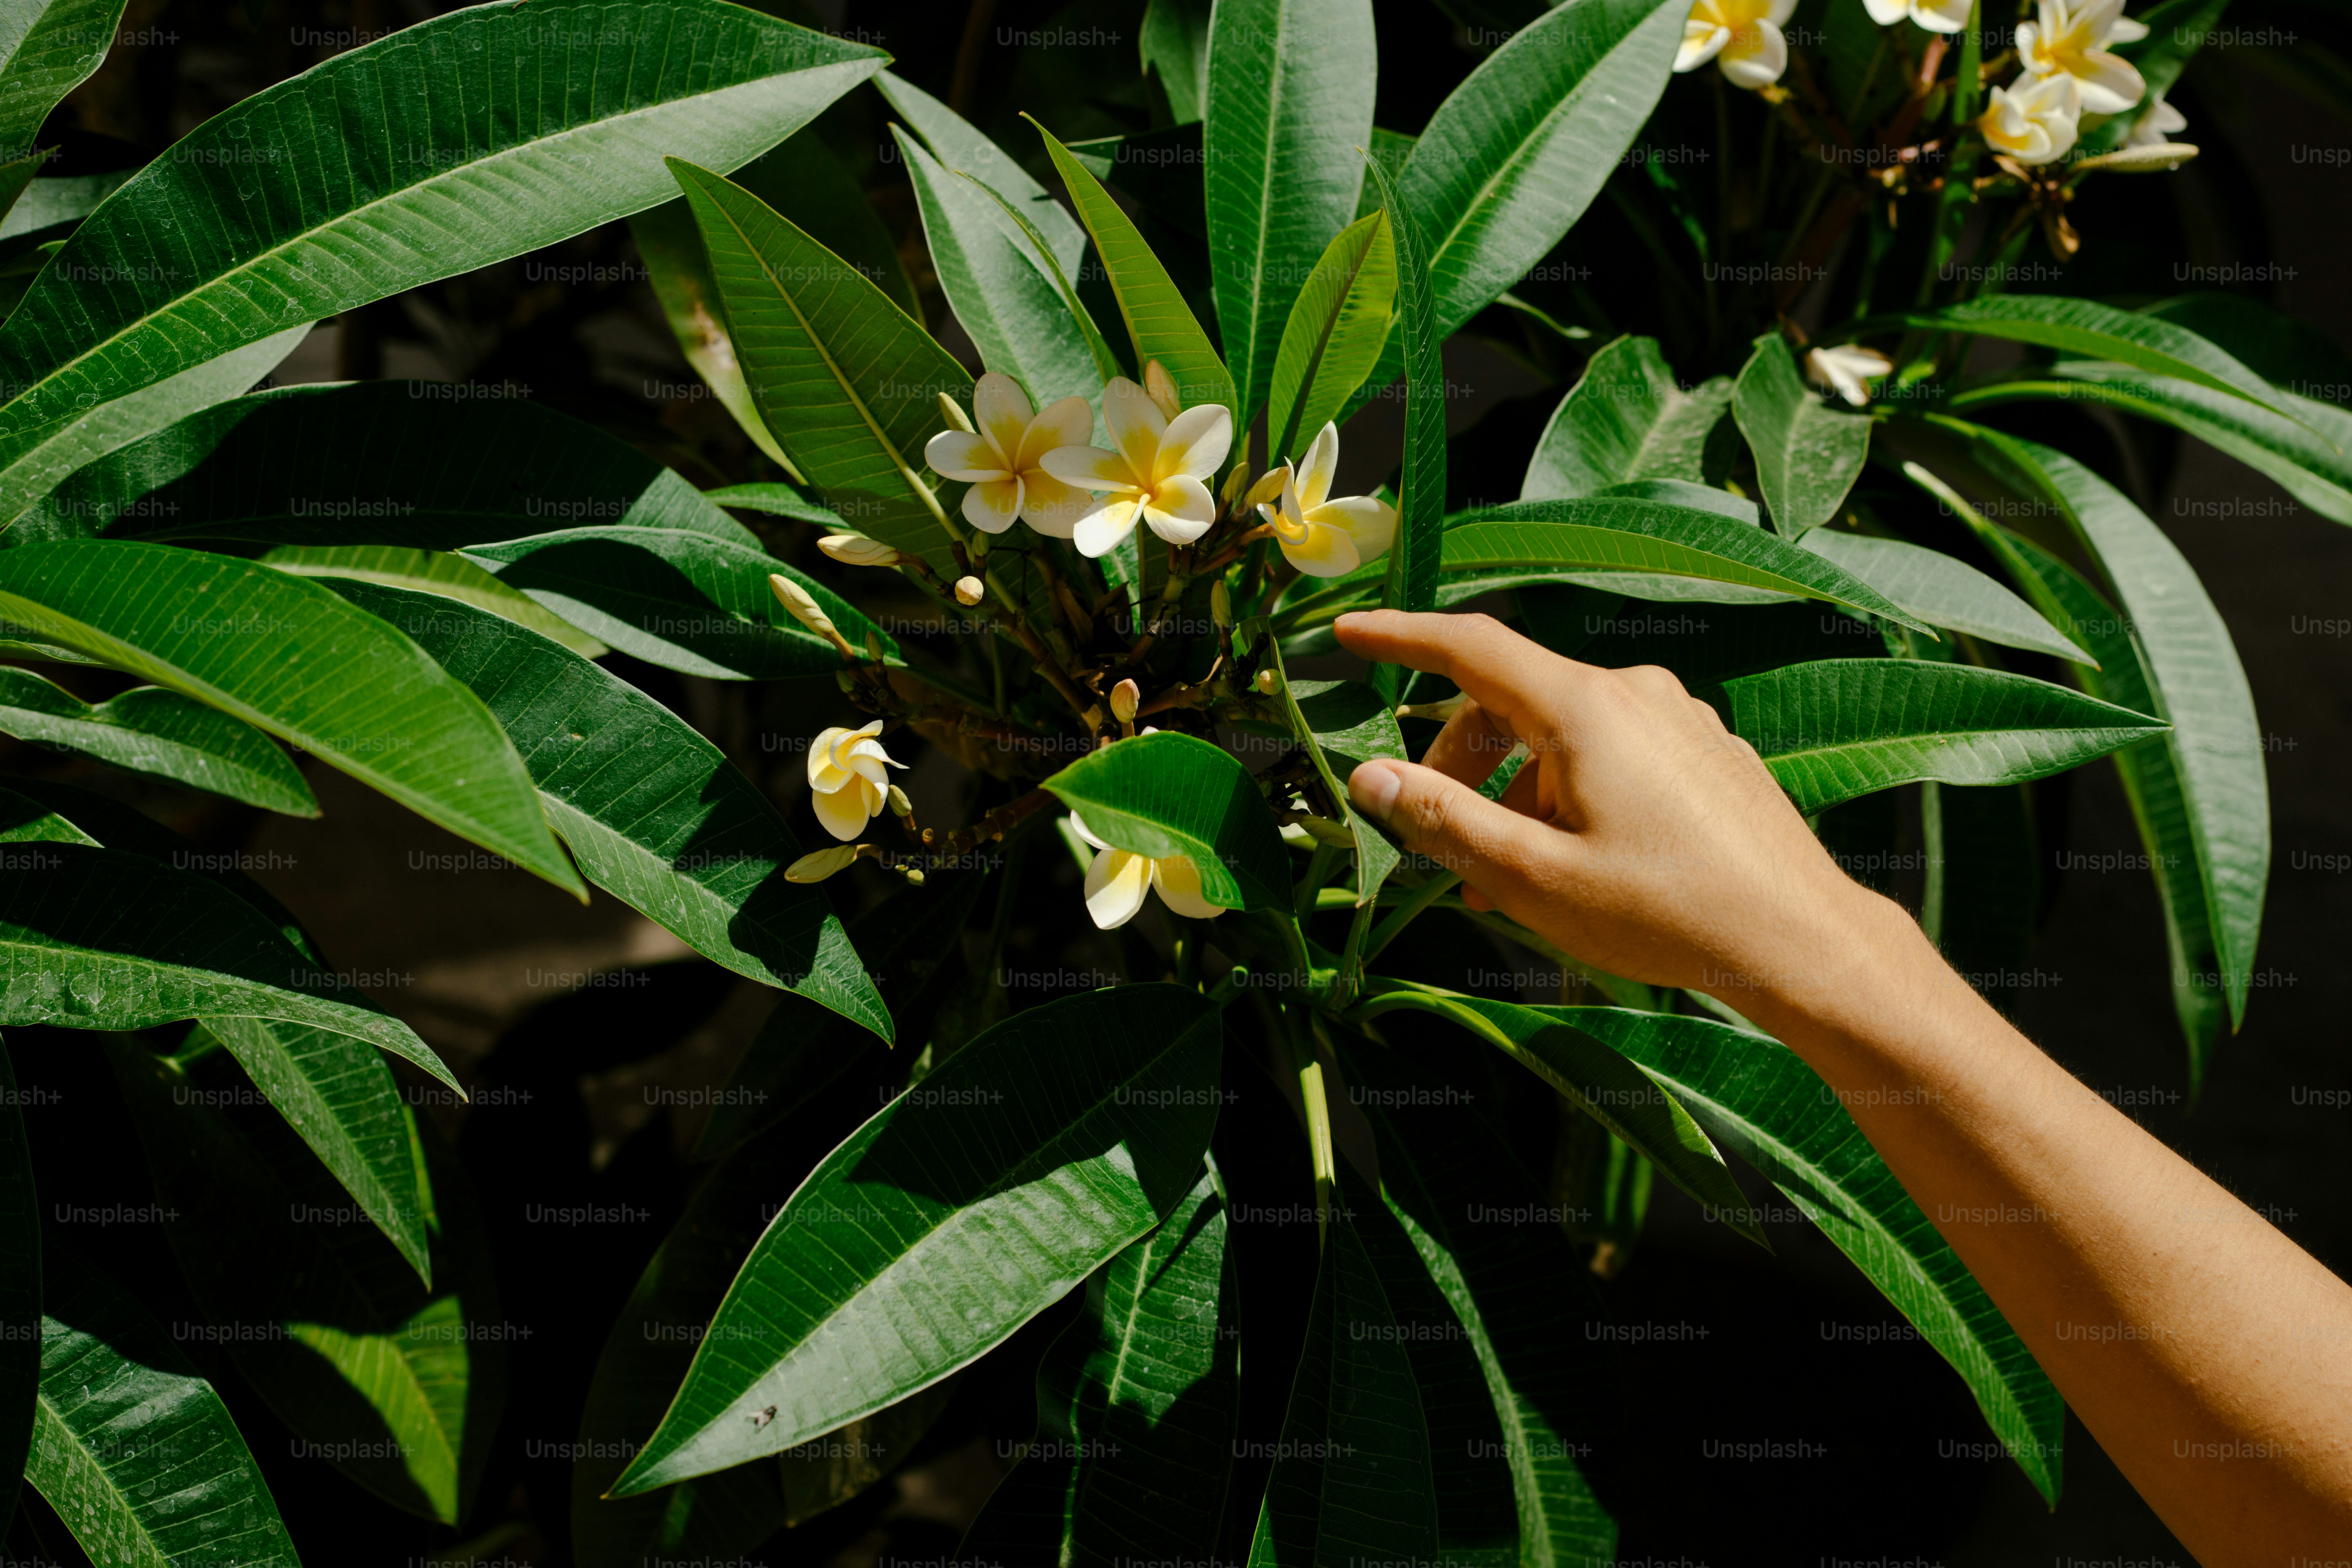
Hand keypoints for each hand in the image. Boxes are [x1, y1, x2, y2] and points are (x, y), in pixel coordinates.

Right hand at [1336, 609, 1902, 1008]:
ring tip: (1501, 885)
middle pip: (1513, 703)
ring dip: (1516, 798)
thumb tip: (1368, 777)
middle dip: (1459, 767)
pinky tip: (1573, 870)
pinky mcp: (1709, 755)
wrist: (1803, 941)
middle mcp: (1636, 693)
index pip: (1470, 647)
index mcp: (1586, 708)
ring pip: (1564, 740)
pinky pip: (1615, 758)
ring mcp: (1680, 721)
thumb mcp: (1533, 878)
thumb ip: (1444, 822)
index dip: (1402, 637)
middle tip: (1433, 846)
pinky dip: (1570, 798)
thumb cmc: (1666, 913)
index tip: (1350, 634)